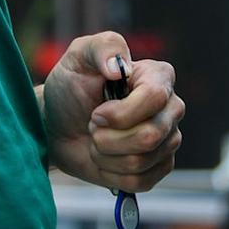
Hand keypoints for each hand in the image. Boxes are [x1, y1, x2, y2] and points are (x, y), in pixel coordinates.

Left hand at [43, 33, 182, 191]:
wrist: (57, 124)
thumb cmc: (70, 87)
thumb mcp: (79, 56)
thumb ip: (102, 47)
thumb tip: (119, 67)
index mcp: (159, 76)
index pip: (155, 98)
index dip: (121, 113)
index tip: (96, 113)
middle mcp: (170, 108)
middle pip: (151, 135)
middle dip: (109, 137)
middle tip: (93, 126)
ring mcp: (167, 139)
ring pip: (141, 161)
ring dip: (106, 154)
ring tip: (96, 139)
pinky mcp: (159, 167)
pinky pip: (140, 181)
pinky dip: (112, 173)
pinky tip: (105, 158)